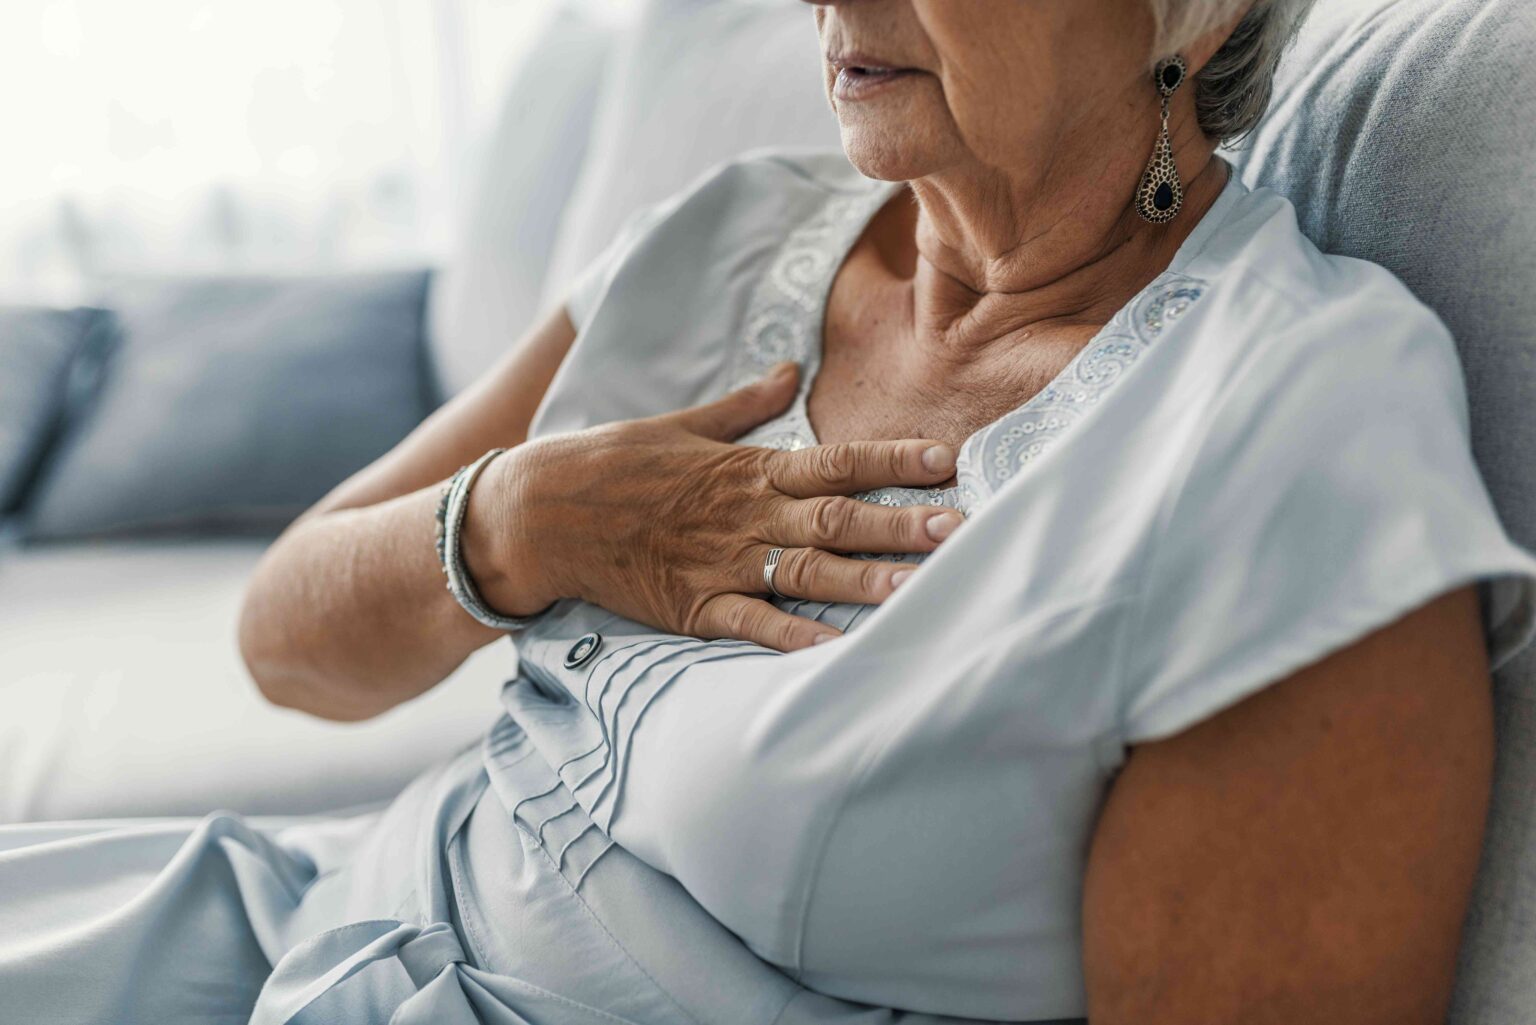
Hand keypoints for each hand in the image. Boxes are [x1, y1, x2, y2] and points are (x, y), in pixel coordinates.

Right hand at [464, 363, 963, 649]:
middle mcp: (746, 515)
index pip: (838, 461)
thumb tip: (789, 371)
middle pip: (838, 520)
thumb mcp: (682, 424)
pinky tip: (837, 652)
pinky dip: (794, 639)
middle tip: (962, 529)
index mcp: (749, 469)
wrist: (542, 511)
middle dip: (902, 524)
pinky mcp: (693, 606)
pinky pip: (752, 626)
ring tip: (921, 589)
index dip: (895, 460)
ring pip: (807, 575)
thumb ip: (744, 406)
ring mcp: (721, 564)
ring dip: (866, 582)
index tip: (948, 460)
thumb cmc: (613, 462)